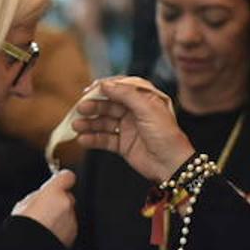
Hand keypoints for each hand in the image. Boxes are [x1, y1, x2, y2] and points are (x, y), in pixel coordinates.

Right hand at [12, 169, 77, 246]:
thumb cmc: (23, 228)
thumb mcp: (23, 205)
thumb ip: (38, 196)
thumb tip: (43, 195)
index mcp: (54, 193)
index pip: (67, 176)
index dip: (61, 180)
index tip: (57, 183)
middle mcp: (67, 205)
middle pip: (67, 197)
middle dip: (58, 202)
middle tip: (43, 210)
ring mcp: (71, 220)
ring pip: (68, 213)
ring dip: (59, 216)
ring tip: (43, 226)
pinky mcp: (73, 235)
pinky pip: (68, 226)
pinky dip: (61, 228)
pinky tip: (48, 234)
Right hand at [72, 78, 194, 181]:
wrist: (172, 165)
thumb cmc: (166, 135)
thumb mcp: (147, 109)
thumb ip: (126, 95)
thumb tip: (105, 84)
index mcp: (143, 99)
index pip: (119, 88)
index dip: (103, 88)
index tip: (88, 91)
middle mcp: (134, 112)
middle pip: (108, 105)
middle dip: (93, 107)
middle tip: (80, 110)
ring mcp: (128, 129)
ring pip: (104, 122)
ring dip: (90, 123)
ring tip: (77, 126)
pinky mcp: (124, 145)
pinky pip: (105, 139)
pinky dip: (93, 139)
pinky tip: (83, 140)